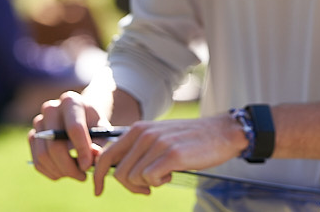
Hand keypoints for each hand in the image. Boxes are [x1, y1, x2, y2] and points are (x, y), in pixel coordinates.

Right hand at [29, 91, 107, 182]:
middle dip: (69, 166)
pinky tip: (64, 173)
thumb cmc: (93, 122)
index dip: (82, 150)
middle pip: (55, 145)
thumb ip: (99, 142)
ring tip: (76, 174)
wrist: (80, 115)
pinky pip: (37, 161)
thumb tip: (91, 159)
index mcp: (71, 101)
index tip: (88, 166)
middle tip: (83, 175)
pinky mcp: (32, 136)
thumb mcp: (102, 128)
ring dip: (60, 171)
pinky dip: (51, 172)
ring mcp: (38, 122)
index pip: (74, 129)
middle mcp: (50, 109)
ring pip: (43, 155)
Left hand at [92, 114, 246, 195]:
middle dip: (131, 187)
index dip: (98, 176)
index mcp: (138, 129)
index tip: (97, 191)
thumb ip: (138, 149)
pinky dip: (160, 183)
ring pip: (133, 178)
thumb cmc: (190, 140)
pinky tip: (173, 173)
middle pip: (119, 174)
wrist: (222, 133)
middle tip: (147, 187)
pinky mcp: (171, 154)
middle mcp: (144, 134)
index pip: (106, 155)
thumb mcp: (159, 138)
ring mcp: (157, 143)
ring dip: (148, 184)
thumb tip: (118, 172)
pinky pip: (150, 180)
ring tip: (165, 173)